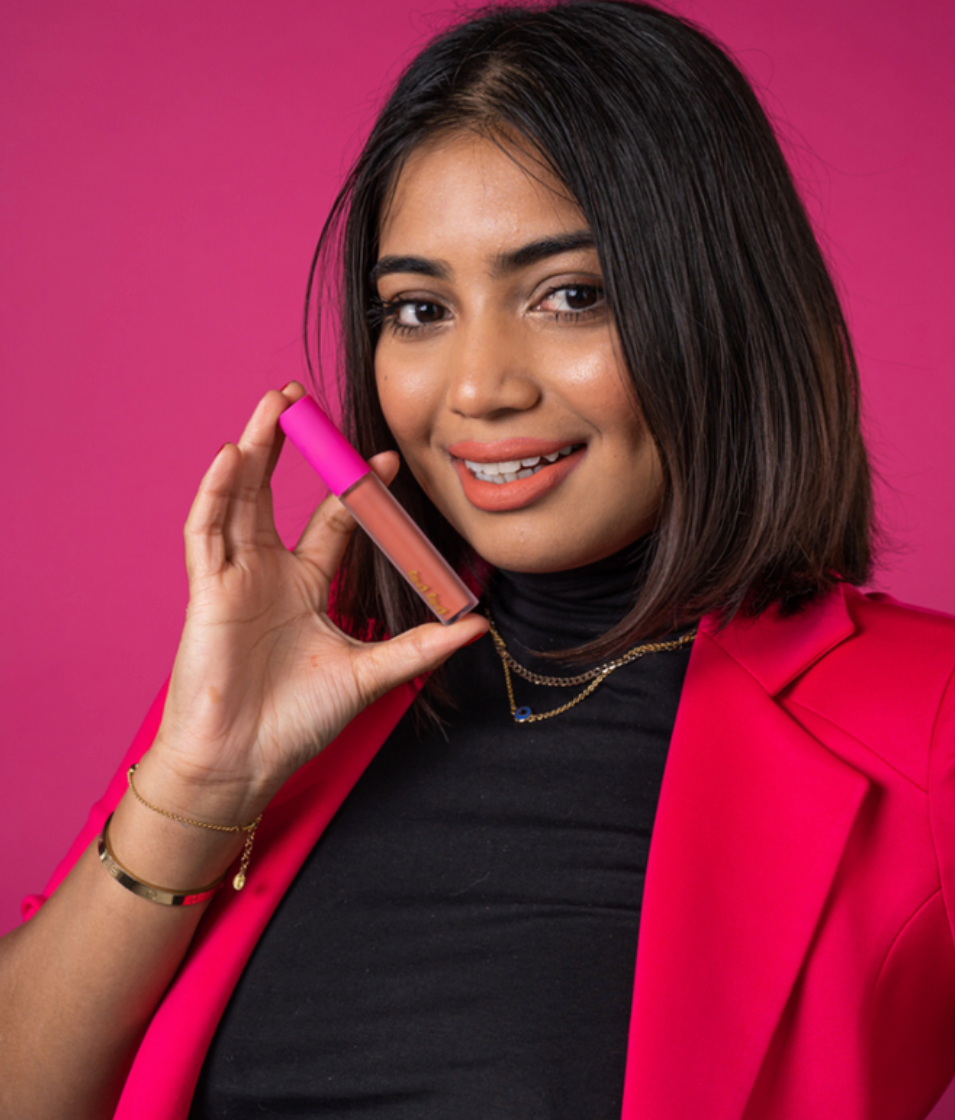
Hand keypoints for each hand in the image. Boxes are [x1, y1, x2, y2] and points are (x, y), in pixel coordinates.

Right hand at [144, 383, 486, 820]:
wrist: (245, 762)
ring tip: (273, 404)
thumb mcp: (373, 673)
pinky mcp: (206, 591)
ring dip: (253, 448)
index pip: (333, 521)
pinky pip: (206, 532)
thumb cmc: (298, 720)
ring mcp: (234, 577)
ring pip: (239, 497)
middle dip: (289, 445)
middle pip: (275, 492)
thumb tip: (480, 626)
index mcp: (305, 586)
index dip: (356, 489)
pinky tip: (233, 455)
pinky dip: (217, 493)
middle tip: (303, 399)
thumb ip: (422, 646)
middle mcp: (269, 572)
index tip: (385, 459)